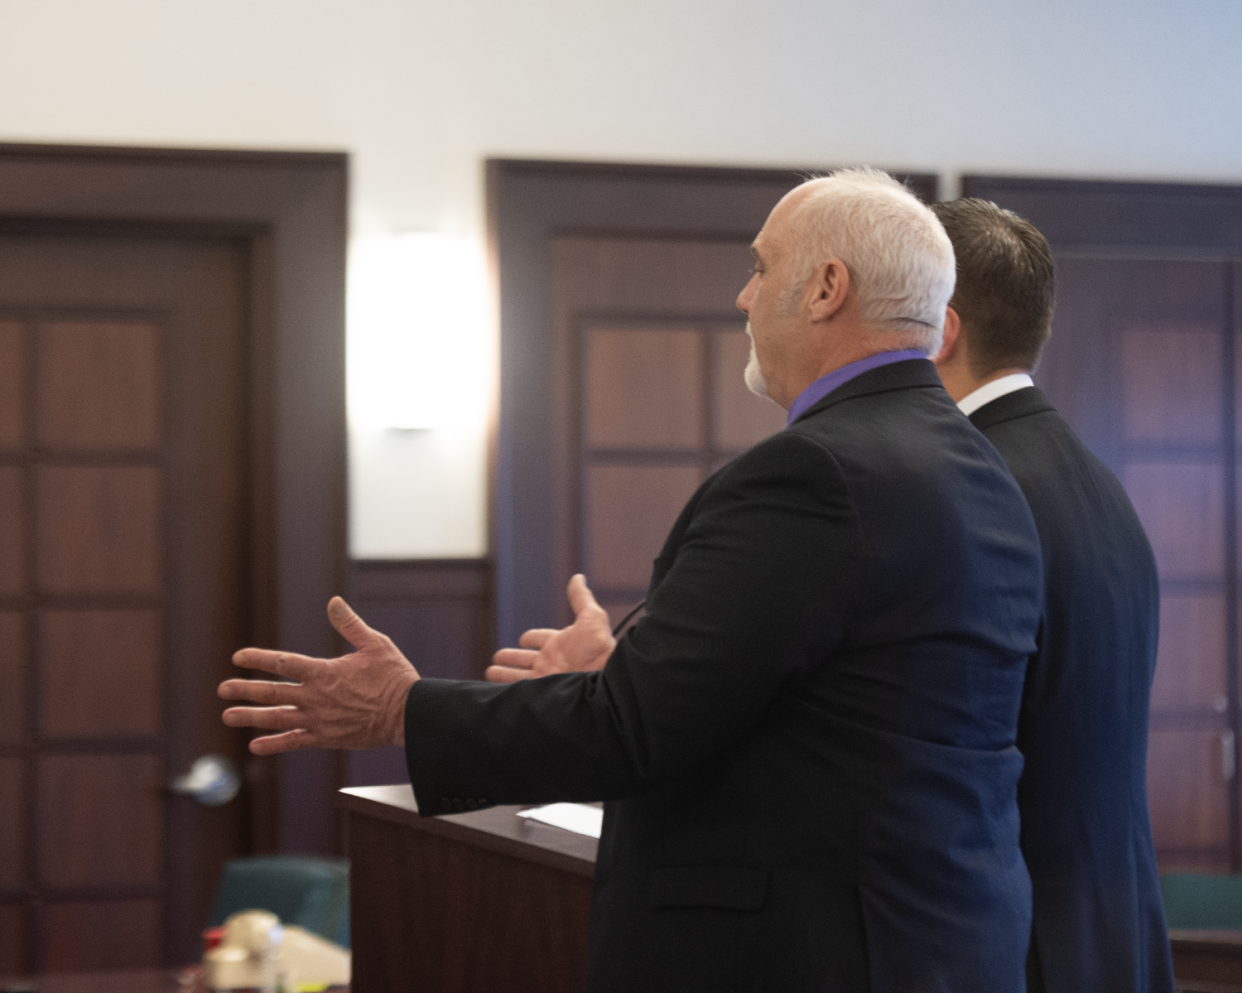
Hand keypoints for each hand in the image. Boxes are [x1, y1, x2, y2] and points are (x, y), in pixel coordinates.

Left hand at [218, 597, 419, 754]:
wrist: (408, 714)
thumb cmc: (394, 677)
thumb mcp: (375, 644)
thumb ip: (350, 624)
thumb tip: (333, 602)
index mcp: (325, 672)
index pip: (284, 663)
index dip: (259, 658)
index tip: (238, 657)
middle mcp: (316, 697)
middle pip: (272, 692)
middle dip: (245, 689)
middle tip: (222, 689)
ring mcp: (319, 720)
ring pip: (277, 718)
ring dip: (250, 717)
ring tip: (228, 716)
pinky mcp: (326, 739)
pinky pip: (294, 742)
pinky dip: (273, 744)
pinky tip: (255, 745)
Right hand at [486, 574, 616, 682]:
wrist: (601, 680)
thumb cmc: (599, 649)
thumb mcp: (591, 618)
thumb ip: (581, 599)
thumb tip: (578, 577)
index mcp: (560, 644)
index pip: (541, 639)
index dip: (532, 638)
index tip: (523, 639)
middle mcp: (550, 661)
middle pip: (524, 659)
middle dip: (512, 658)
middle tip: (497, 657)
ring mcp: (544, 678)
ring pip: (516, 675)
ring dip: (503, 673)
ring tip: (490, 672)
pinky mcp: (539, 693)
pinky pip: (516, 689)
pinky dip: (504, 688)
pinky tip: (493, 690)